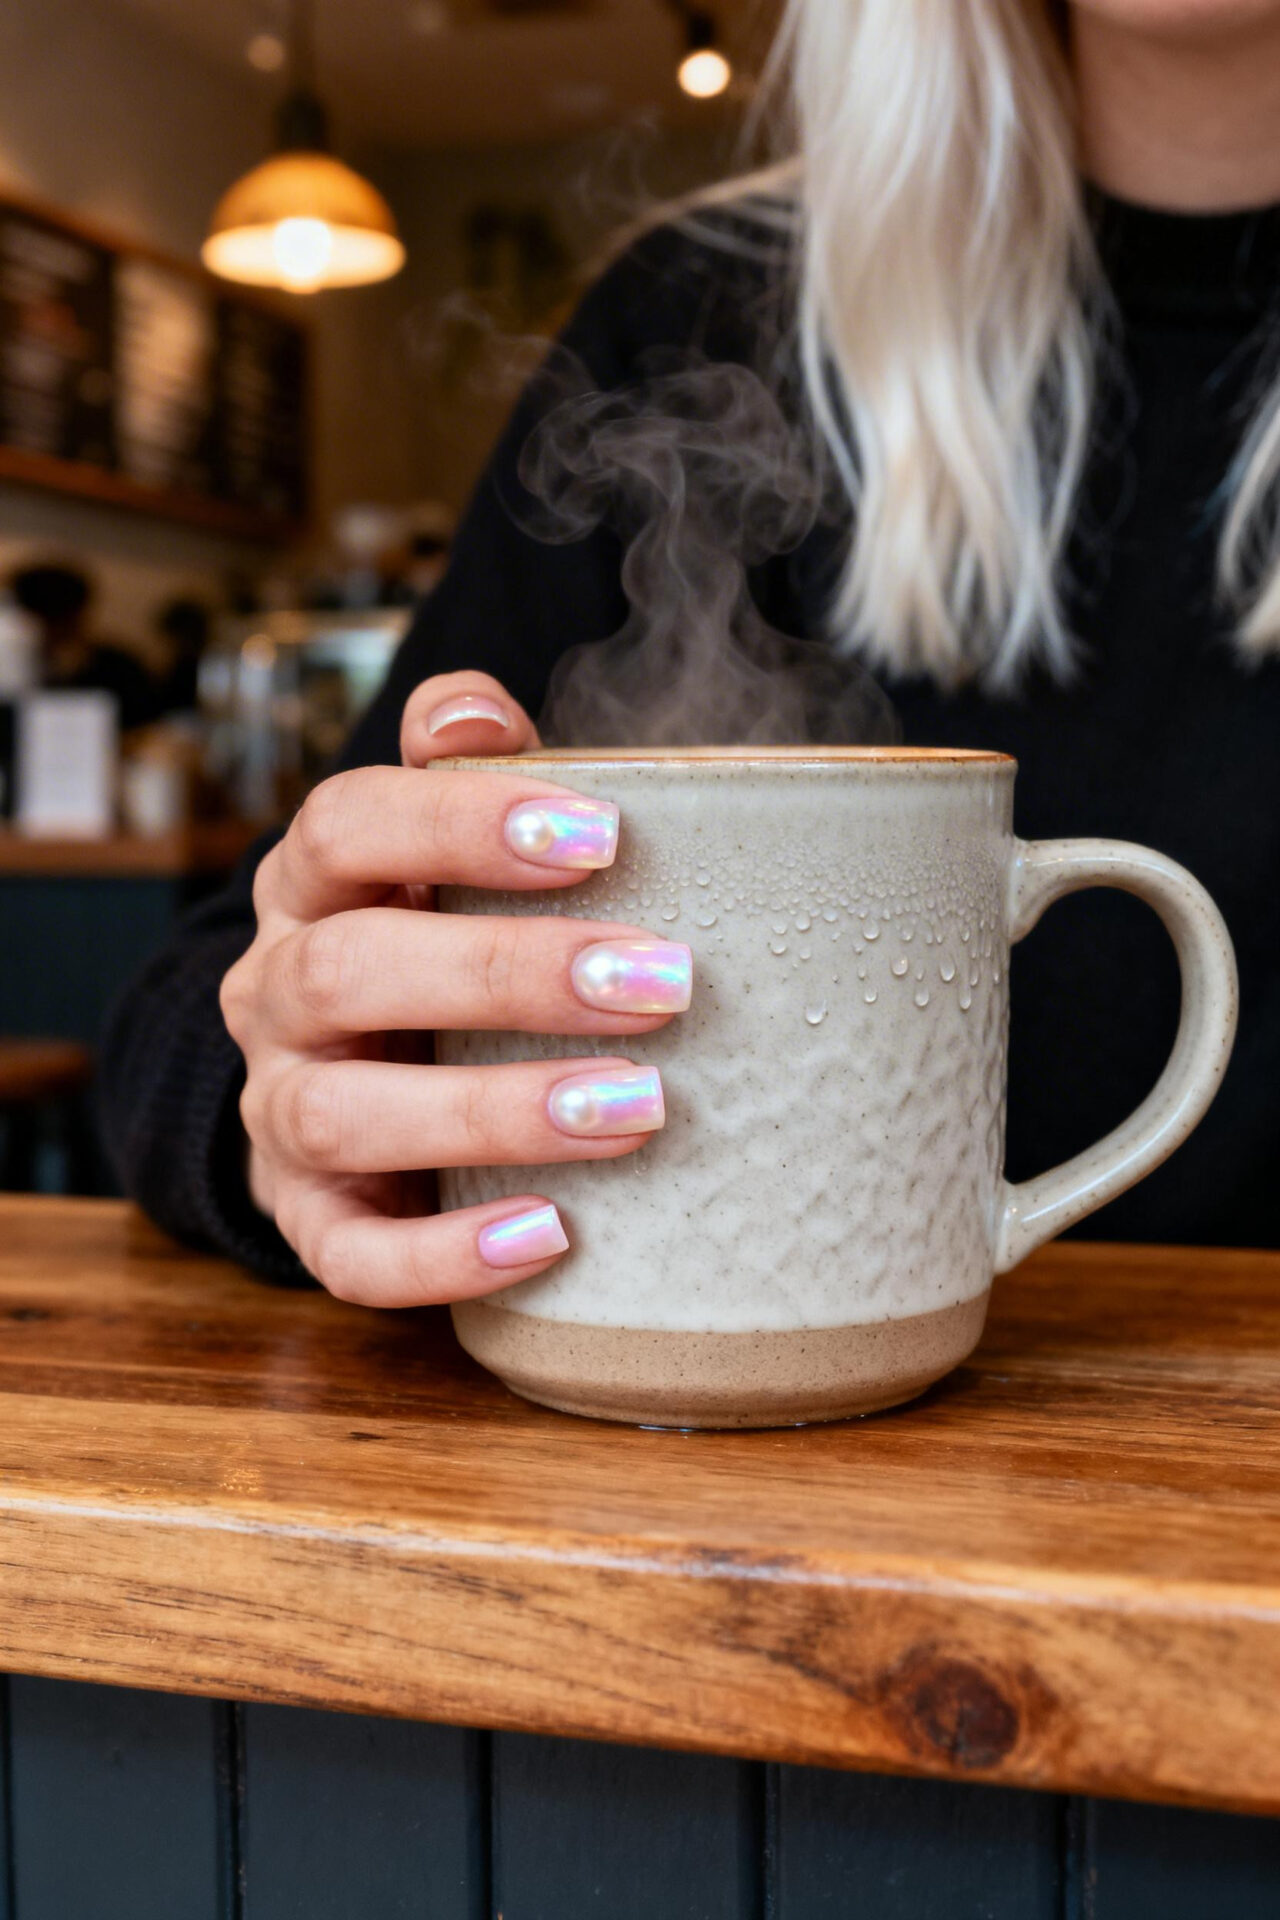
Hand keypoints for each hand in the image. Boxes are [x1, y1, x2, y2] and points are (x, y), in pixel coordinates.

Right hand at [220, 672, 689, 1307]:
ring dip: (494, 1110)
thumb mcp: (440, 850)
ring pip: (344, 1116)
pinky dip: (446, 1255)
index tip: (604, 835)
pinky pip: (349, 1256)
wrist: (343, 1073)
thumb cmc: (430, 937)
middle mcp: (276, 993)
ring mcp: (279, 1112)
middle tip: (662, 983)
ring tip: (637, 1109)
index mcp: (311, 886)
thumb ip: (468, 771)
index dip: (461, 823)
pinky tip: (554, 1235)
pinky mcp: (309, 1217)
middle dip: (508, 974)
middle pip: (349, 971)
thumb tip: (482, 710)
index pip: (347, 828)